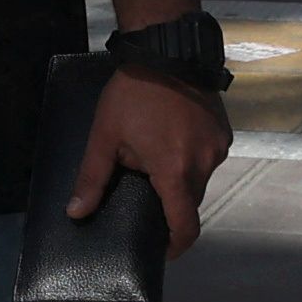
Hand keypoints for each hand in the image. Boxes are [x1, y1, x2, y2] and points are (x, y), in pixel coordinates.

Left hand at [71, 63, 226, 255]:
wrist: (167, 51)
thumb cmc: (132, 94)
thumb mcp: (105, 136)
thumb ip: (93, 178)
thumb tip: (77, 213)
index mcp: (174, 170)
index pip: (185, 225)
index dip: (176, 244)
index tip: (163, 250)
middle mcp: (204, 163)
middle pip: (190, 201)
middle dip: (171, 205)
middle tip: (147, 197)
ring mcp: (218, 146)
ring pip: (200, 178)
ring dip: (181, 178)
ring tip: (157, 161)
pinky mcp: (224, 131)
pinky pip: (208, 158)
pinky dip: (192, 159)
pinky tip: (172, 143)